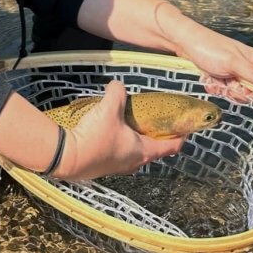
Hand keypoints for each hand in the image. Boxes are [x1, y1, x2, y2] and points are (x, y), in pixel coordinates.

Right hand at [54, 80, 184, 180]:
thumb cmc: (95, 137)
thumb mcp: (109, 109)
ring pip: (136, 151)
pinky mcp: (105, 166)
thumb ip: (117, 93)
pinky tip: (111, 130)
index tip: (185, 127)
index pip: (171, 147)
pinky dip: (122, 142)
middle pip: (154, 149)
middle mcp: (134, 162)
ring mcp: (119, 166)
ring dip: (138, 139)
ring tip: (132, 122)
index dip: (181, 136)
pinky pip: (120, 153)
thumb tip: (117, 85)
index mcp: (143, 151)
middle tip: (155, 119)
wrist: (67, 157)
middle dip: (157, 135)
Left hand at [176, 22, 252, 105]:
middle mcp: (250, 68)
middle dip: (237, 92)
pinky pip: (225, 91)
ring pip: (237, 94)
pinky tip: (208, 78)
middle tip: (226, 83)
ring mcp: (236, 73)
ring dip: (224, 90)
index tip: (244, 91)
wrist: (186, 43)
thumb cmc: (209, 48)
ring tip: (214, 78)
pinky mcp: (224, 77)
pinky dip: (215, 87)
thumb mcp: (232, 62)